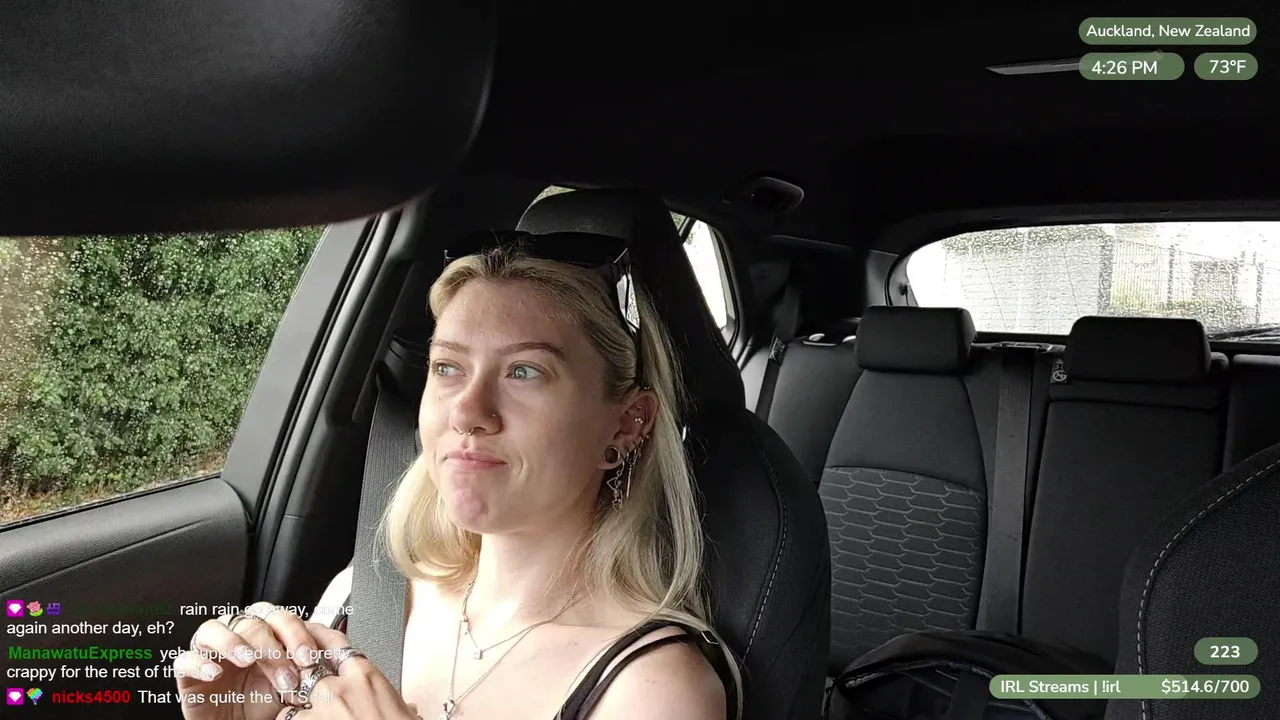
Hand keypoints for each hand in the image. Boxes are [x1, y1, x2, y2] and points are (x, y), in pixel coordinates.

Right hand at [174, 601, 323, 719]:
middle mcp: (237, 636)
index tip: (309, 658)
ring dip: (233, 641)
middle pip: (252, 619)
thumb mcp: (291, 688)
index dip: (296, 633)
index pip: (281, 618)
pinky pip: (185, 659)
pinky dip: (199, 663)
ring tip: (248, 659)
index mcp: (266, 634)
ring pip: (214, 628)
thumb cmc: (265, 706)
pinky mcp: (187, 673)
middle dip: (271, 643)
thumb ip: (303, 671)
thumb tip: (322, 666)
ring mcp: (210, 652)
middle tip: (285, 671)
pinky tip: (215, 674)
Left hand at [272, 623, 420, 719]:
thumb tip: (406, 708)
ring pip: (293, 698)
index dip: (320, 638)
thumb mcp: (402, 710)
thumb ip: (393, 700)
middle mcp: (342, 687)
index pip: (336, 643)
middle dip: (302, 676)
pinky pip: (287, 717)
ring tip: (306, 713)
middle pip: (307, 667)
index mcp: (367, 676)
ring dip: (296, 708)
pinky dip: (291, 719)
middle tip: (303, 684)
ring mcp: (323, 708)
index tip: (313, 636)